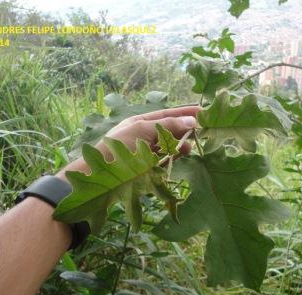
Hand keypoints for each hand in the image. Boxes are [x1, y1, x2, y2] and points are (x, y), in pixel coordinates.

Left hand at [57, 106, 199, 177]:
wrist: (98, 177)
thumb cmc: (117, 148)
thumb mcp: (142, 130)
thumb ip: (167, 126)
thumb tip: (192, 120)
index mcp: (140, 122)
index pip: (167, 114)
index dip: (184, 112)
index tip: (203, 111)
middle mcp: (143, 136)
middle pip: (169, 129)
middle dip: (185, 129)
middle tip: (202, 131)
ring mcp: (145, 153)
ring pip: (168, 146)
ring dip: (180, 144)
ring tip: (190, 147)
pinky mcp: (146, 169)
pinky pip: (165, 159)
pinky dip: (174, 157)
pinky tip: (181, 156)